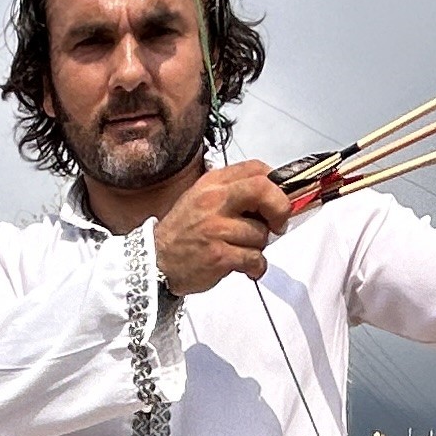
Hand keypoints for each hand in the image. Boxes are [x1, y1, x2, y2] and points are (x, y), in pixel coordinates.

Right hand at [153, 162, 293, 295]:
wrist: (155, 260)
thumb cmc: (182, 233)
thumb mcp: (202, 198)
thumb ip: (233, 193)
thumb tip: (271, 197)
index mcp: (212, 184)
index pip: (256, 169)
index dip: (276, 184)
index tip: (278, 199)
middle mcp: (214, 201)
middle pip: (264, 190)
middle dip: (280, 208)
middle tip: (277, 224)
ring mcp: (216, 228)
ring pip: (261, 233)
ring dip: (258, 246)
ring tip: (240, 249)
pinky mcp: (219, 255)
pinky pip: (254, 258)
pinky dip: (255, 266)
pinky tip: (244, 267)